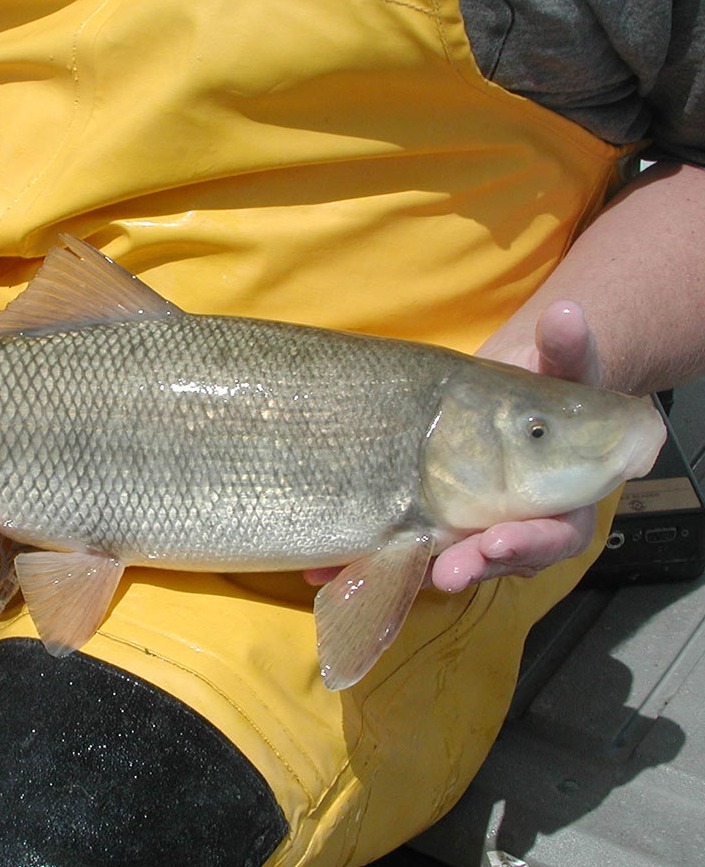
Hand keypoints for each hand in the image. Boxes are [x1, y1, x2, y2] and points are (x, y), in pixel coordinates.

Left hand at [305, 301, 600, 591]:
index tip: (497, 541)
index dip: (531, 543)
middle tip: (445, 572)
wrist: (504, 402)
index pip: (556, 534)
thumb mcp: (558, 364)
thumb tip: (565, 313)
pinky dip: (365, 562)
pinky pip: (399, 556)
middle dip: (472, 565)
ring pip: (448, 564)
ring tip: (374, 575)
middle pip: (498, 561)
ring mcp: (471, 534)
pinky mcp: (428, 532)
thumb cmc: (539, 384)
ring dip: (412, 570)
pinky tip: (324, 568)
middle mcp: (519, 528)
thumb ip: (565, 346)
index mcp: (565, 500)